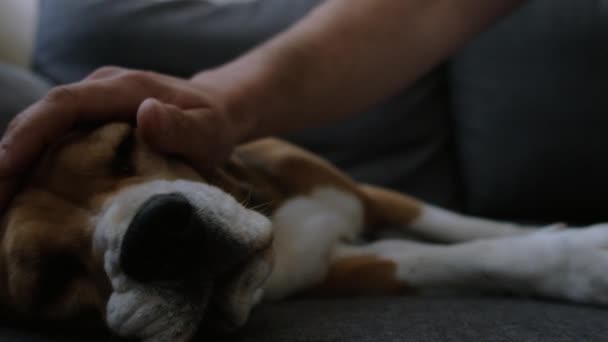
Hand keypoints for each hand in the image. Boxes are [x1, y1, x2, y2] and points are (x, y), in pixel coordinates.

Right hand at [0, 66, 250, 211]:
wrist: (218, 109)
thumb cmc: (213, 122)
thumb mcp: (209, 129)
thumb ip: (181, 127)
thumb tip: (145, 115)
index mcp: (123, 89)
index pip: (64, 105)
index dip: (30, 134)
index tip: (3, 170)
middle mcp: (100, 90)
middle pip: (42, 118)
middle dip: (10, 157)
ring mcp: (94, 105)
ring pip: (43, 129)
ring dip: (16, 164)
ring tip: (0, 206)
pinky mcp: (93, 121)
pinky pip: (56, 139)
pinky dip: (35, 165)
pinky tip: (24, 195)